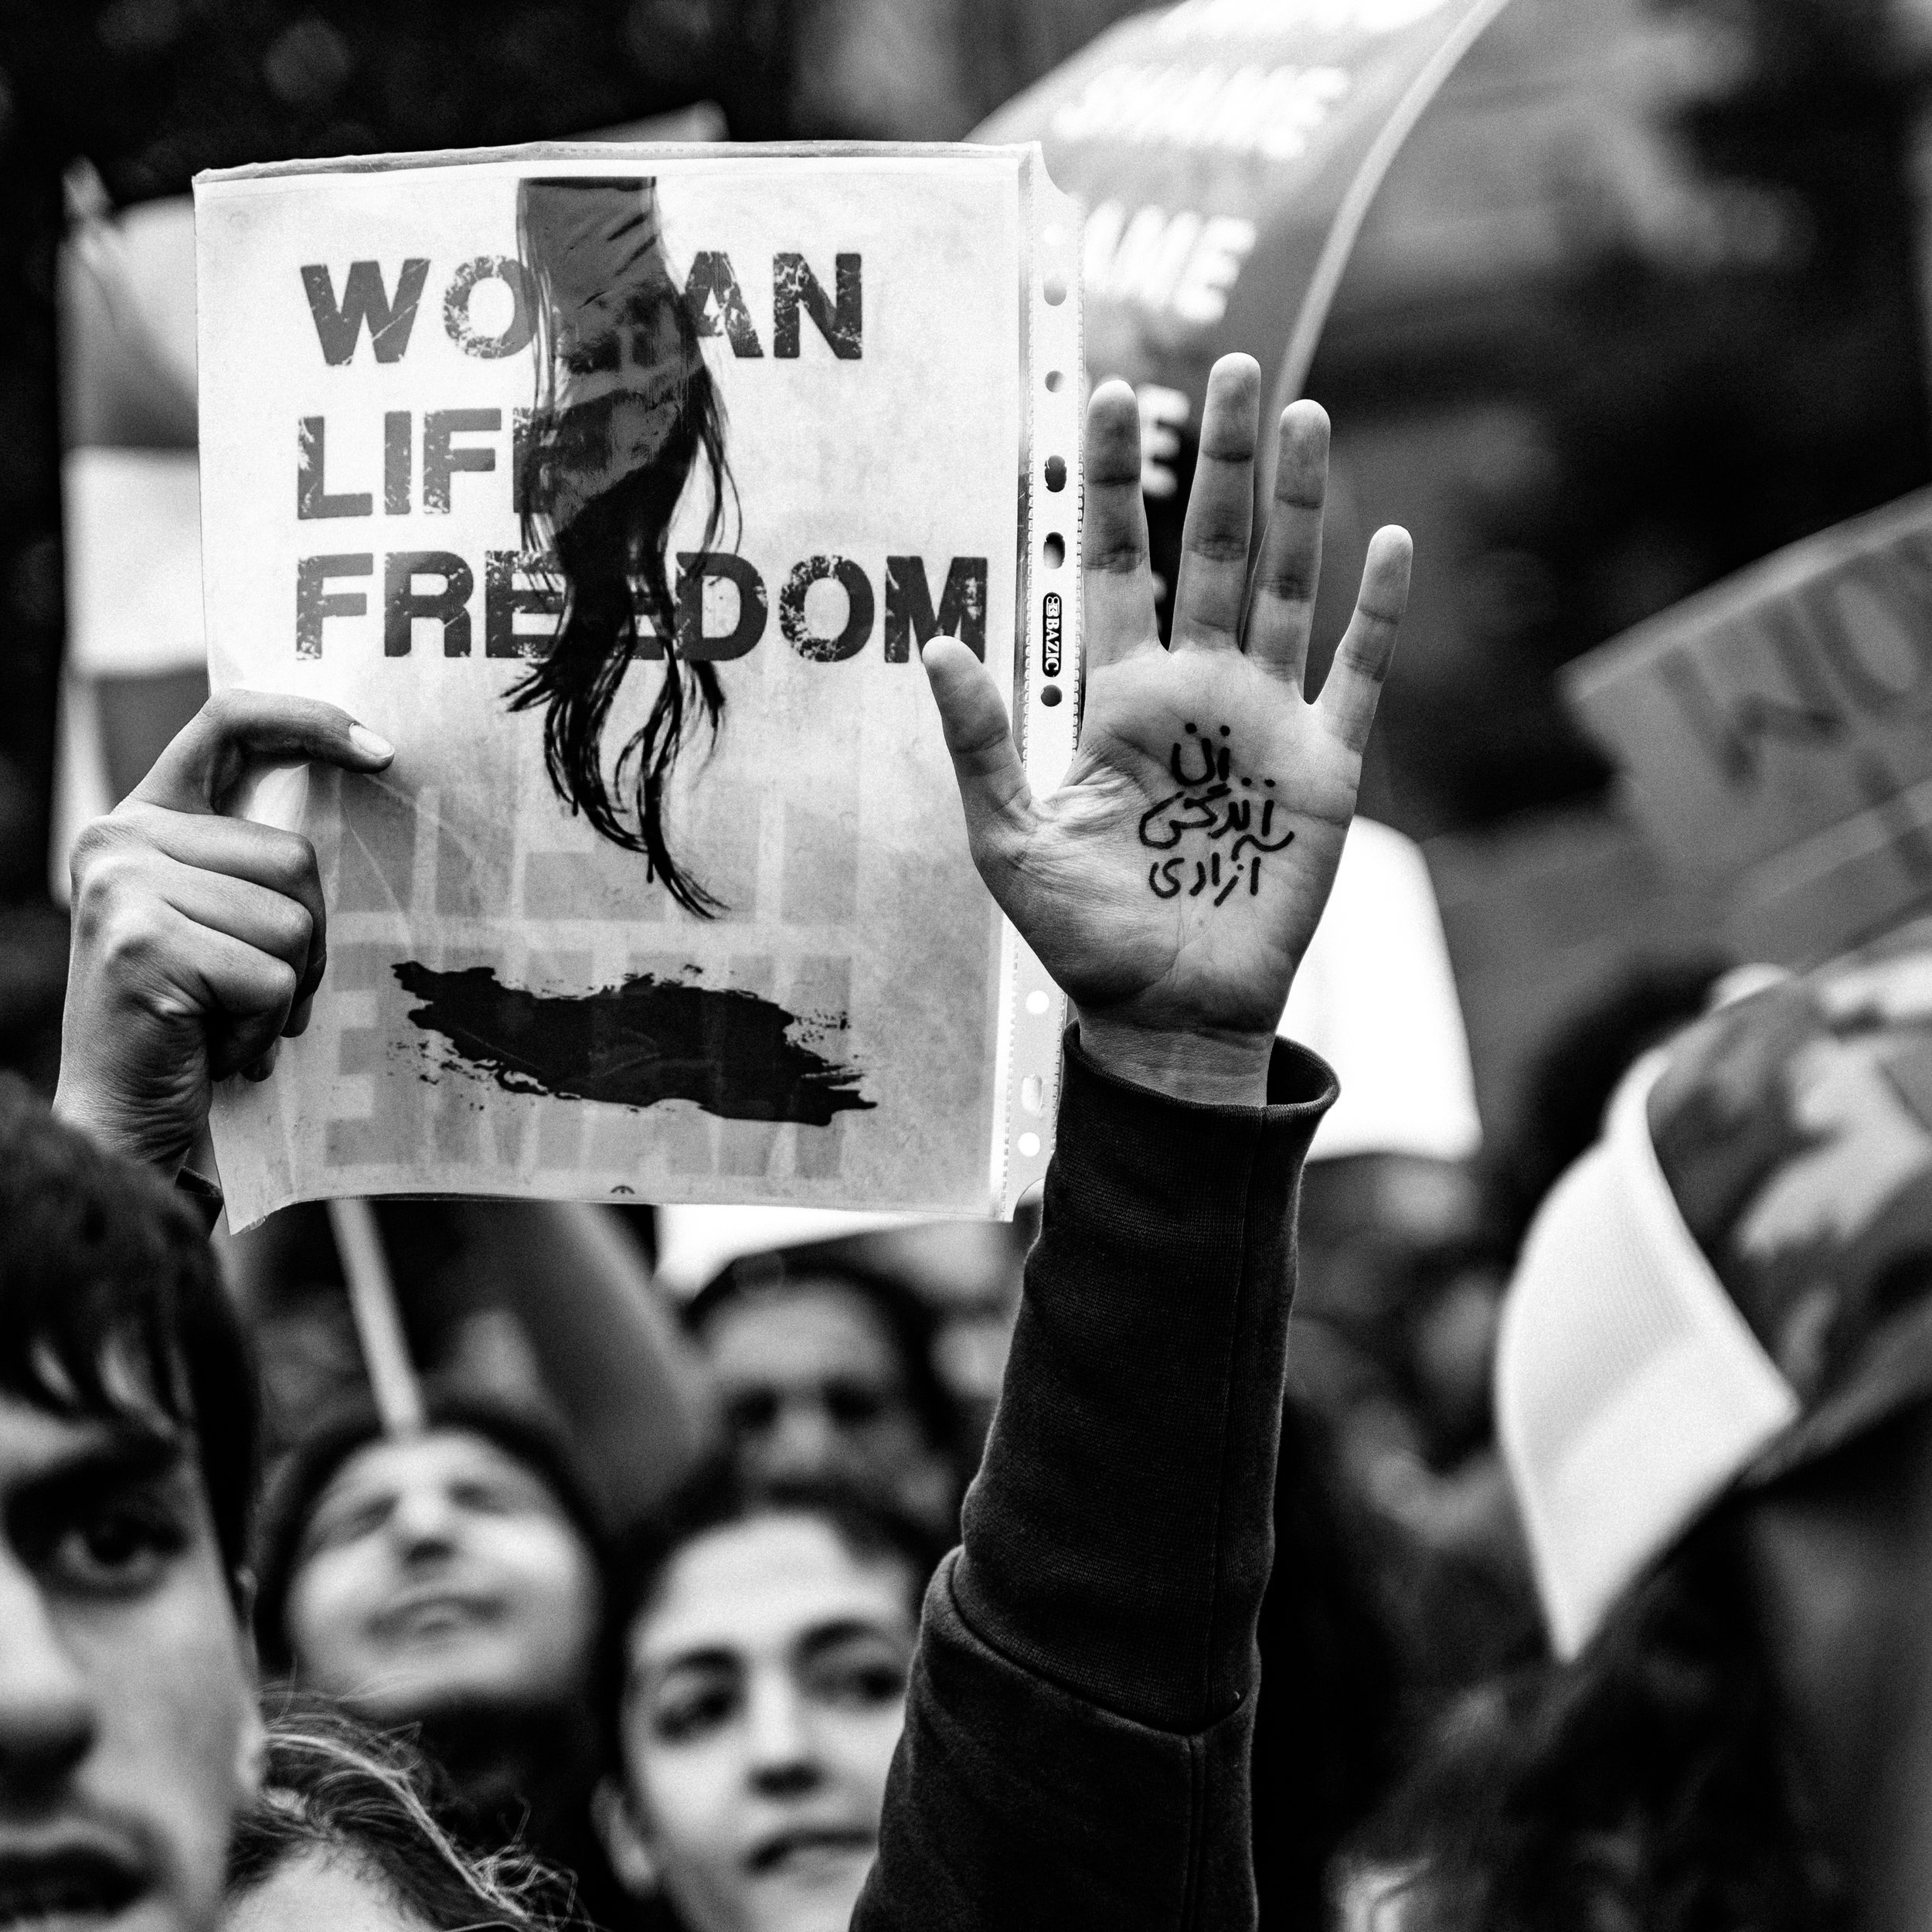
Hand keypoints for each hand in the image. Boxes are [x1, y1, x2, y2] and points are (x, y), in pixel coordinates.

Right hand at [54, 690, 394, 1174]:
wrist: (123, 1120)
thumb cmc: (194, 1022)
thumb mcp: (224, 924)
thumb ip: (258, 866)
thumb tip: (368, 786)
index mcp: (143, 821)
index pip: (228, 726)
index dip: (308, 722)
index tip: (382, 750)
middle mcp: (119, 839)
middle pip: (295, 857)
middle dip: (306, 941)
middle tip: (255, 993)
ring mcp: (124, 888)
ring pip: (293, 921)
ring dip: (284, 992)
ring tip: (228, 1020)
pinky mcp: (143, 944)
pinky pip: (272, 977)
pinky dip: (264, 1028)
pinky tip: (215, 1049)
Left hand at [921, 355, 1411, 1106]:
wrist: (1167, 1014)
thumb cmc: (1084, 936)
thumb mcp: (1009, 841)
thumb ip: (979, 744)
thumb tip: (935, 646)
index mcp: (1119, 696)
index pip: (1119, 563)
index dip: (1117, 481)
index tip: (1109, 393)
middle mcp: (1197, 690)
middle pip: (1211, 549)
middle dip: (1223, 461)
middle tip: (1237, 367)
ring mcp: (1266, 722)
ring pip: (1287, 587)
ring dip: (1299, 505)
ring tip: (1305, 414)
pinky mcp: (1324, 769)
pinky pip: (1357, 678)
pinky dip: (1375, 615)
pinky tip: (1389, 541)